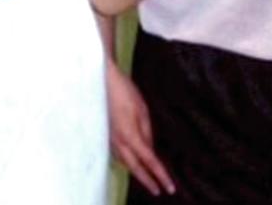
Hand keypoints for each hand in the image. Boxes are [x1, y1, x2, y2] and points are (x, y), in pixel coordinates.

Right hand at [107, 63, 174, 195]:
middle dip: (148, 181)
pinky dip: (128, 162)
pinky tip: (132, 162)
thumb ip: (147, 131)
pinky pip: (119, 154)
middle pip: (135, 168)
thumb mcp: (142, 109)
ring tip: (148, 179)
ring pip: (125, 162)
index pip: (149, 161)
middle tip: (159, 191)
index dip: (160, 175)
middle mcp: (118, 142)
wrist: (102, 81)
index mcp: (130, 136)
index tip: (170, 187)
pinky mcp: (105, 135)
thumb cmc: (124, 91)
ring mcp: (110, 140)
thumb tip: (149, 148)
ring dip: (137, 172)